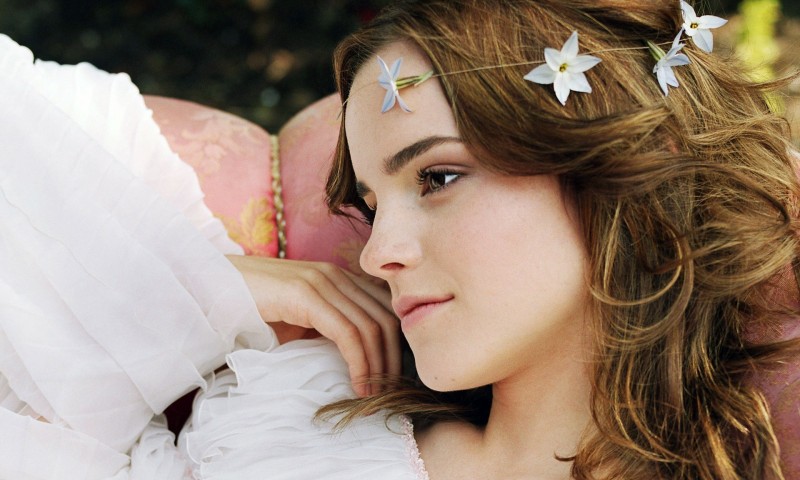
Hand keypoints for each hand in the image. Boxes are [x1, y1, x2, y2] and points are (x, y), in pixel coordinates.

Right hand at [226, 255, 399, 396]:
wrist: (210, 289)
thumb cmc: (252, 309)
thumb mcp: (299, 320)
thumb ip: (328, 328)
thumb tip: (358, 361)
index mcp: (338, 278)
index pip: (385, 308)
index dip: (396, 344)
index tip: (393, 376)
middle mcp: (336, 275)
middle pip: (385, 317)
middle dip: (393, 358)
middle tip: (390, 392)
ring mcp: (322, 281)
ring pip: (370, 326)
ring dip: (378, 366)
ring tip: (374, 395)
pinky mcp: (306, 294)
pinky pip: (347, 332)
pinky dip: (359, 362)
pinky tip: (357, 384)